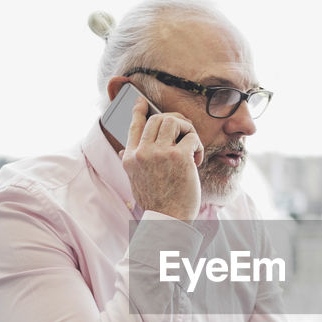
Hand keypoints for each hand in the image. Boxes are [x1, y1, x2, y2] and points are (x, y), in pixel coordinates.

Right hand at [119, 97, 204, 221]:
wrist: (169, 220)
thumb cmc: (157, 203)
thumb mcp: (135, 182)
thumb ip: (132, 164)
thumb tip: (123, 152)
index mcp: (130, 158)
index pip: (133, 126)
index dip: (138, 111)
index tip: (141, 102)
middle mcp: (142, 152)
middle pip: (158, 118)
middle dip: (175, 121)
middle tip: (185, 131)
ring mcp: (160, 153)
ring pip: (174, 121)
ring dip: (187, 130)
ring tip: (191, 146)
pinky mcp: (179, 157)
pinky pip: (192, 137)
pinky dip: (198, 146)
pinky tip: (197, 161)